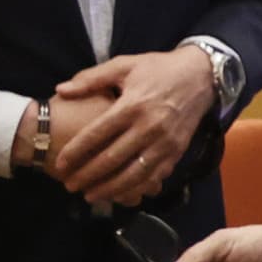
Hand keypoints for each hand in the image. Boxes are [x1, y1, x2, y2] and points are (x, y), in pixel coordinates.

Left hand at [48, 49, 215, 206]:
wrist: (201, 76)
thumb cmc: (157, 69)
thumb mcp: (124, 65)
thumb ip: (91, 79)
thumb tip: (61, 90)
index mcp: (132, 105)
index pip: (97, 133)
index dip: (76, 151)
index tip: (60, 164)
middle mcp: (148, 127)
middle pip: (113, 159)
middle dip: (88, 176)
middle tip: (69, 185)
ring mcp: (164, 143)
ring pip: (133, 175)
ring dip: (110, 189)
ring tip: (90, 196)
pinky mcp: (176, 152)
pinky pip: (153, 177)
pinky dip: (135, 189)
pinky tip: (119, 194)